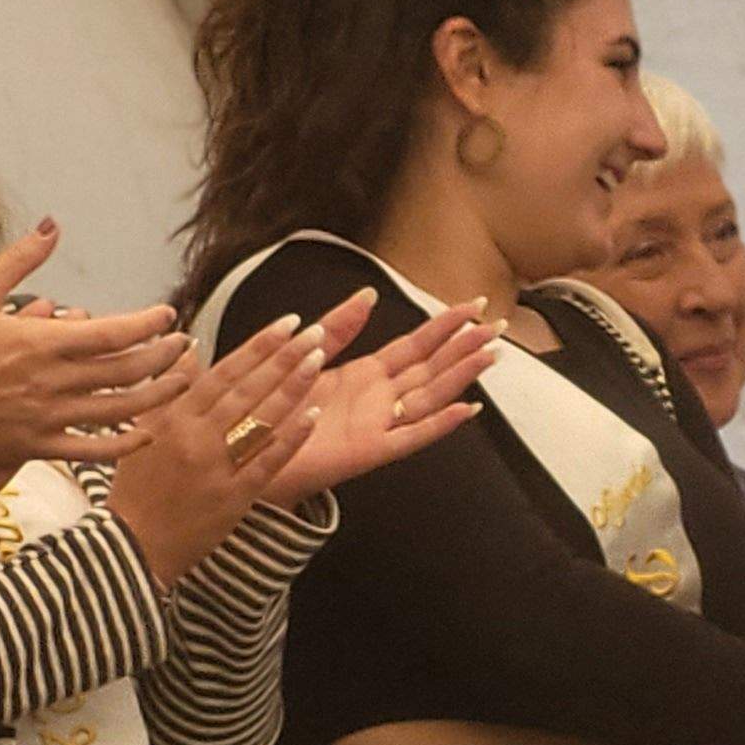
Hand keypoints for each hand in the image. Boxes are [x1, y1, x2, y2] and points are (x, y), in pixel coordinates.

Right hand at [0, 223, 192, 464]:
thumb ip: (18, 261)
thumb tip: (51, 225)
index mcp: (42, 342)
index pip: (117, 332)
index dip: (151, 323)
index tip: (167, 315)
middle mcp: (53, 381)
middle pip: (130, 369)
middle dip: (166, 355)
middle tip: (185, 343)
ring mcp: (49, 417)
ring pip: (123, 409)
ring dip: (160, 394)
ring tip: (182, 380)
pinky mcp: (39, 446)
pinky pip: (94, 449)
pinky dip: (126, 442)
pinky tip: (146, 432)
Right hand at [104, 314, 329, 587]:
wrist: (129, 547)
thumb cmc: (135, 489)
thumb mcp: (140, 432)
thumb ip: (168, 389)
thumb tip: (189, 345)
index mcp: (172, 419)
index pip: (223, 372)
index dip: (258, 346)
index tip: (288, 323)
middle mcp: (195, 438)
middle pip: (247, 389)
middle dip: (284, 357)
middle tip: (317, 331)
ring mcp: (216, 468)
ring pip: (261, 419)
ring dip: (293, 387)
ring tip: (320, 359)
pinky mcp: (234, 498)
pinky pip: (268, 461)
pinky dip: (292, 436)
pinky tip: (315, 413)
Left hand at [262, 294, 494, 507]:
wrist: (245, 451)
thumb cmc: (272, 408)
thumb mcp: (306, 354)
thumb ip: (339, 327)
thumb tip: (369, 294)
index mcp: (366, 375)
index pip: (417, 345)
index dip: (446, 325)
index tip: (475, 305)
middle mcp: (380, 399)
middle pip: (434, 368)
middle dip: (466, 346)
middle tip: (499, 326)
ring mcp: (379, 425)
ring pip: (431, 396)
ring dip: (462, 376)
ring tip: (490, 354)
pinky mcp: (370, 451)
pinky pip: (412, 436)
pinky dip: (440, 424)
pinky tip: (466, 408)